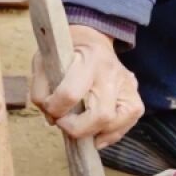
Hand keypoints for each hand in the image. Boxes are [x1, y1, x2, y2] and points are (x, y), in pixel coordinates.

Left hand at [31, 25, 144, 148]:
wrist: (93, 40)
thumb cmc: (66, 51)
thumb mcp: (43, 60)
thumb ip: (40, 90)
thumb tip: (51, 119)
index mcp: (89, 59)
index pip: (71, 94)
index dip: (55, 109)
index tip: (50, 109)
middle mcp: (113, 73)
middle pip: (101, 115)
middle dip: (77, 129)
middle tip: (64, 123)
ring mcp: (128, 87)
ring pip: (116, 124)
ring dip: (94, 134)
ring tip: (79, 129)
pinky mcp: (135, 99)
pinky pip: (125, 126)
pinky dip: (108, 135)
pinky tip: (93, 132)